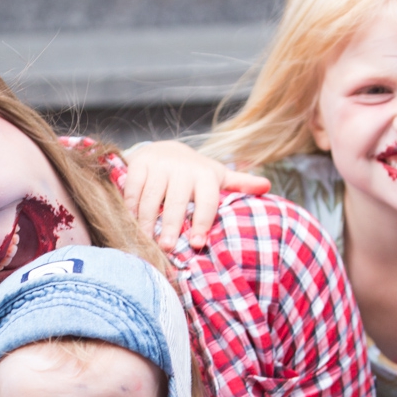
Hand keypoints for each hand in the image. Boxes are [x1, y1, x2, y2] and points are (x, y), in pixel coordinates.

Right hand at [122, 141, 268, 250]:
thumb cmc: (194, 173)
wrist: (165, 149)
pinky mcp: (139, 164)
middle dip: (170, 225)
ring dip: (145, 221)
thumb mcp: (218, 177)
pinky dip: (129, 207)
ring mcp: (159, 165)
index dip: (201, 223)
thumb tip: (267, 187)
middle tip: (166, 247)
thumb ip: (239, 184)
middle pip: (176, 202)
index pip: (206, 202)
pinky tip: (130, 222)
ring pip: (151, 197)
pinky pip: (132, 189)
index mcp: (206, 175)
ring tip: (145, 240)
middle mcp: (183, 168)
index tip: (196, 243)